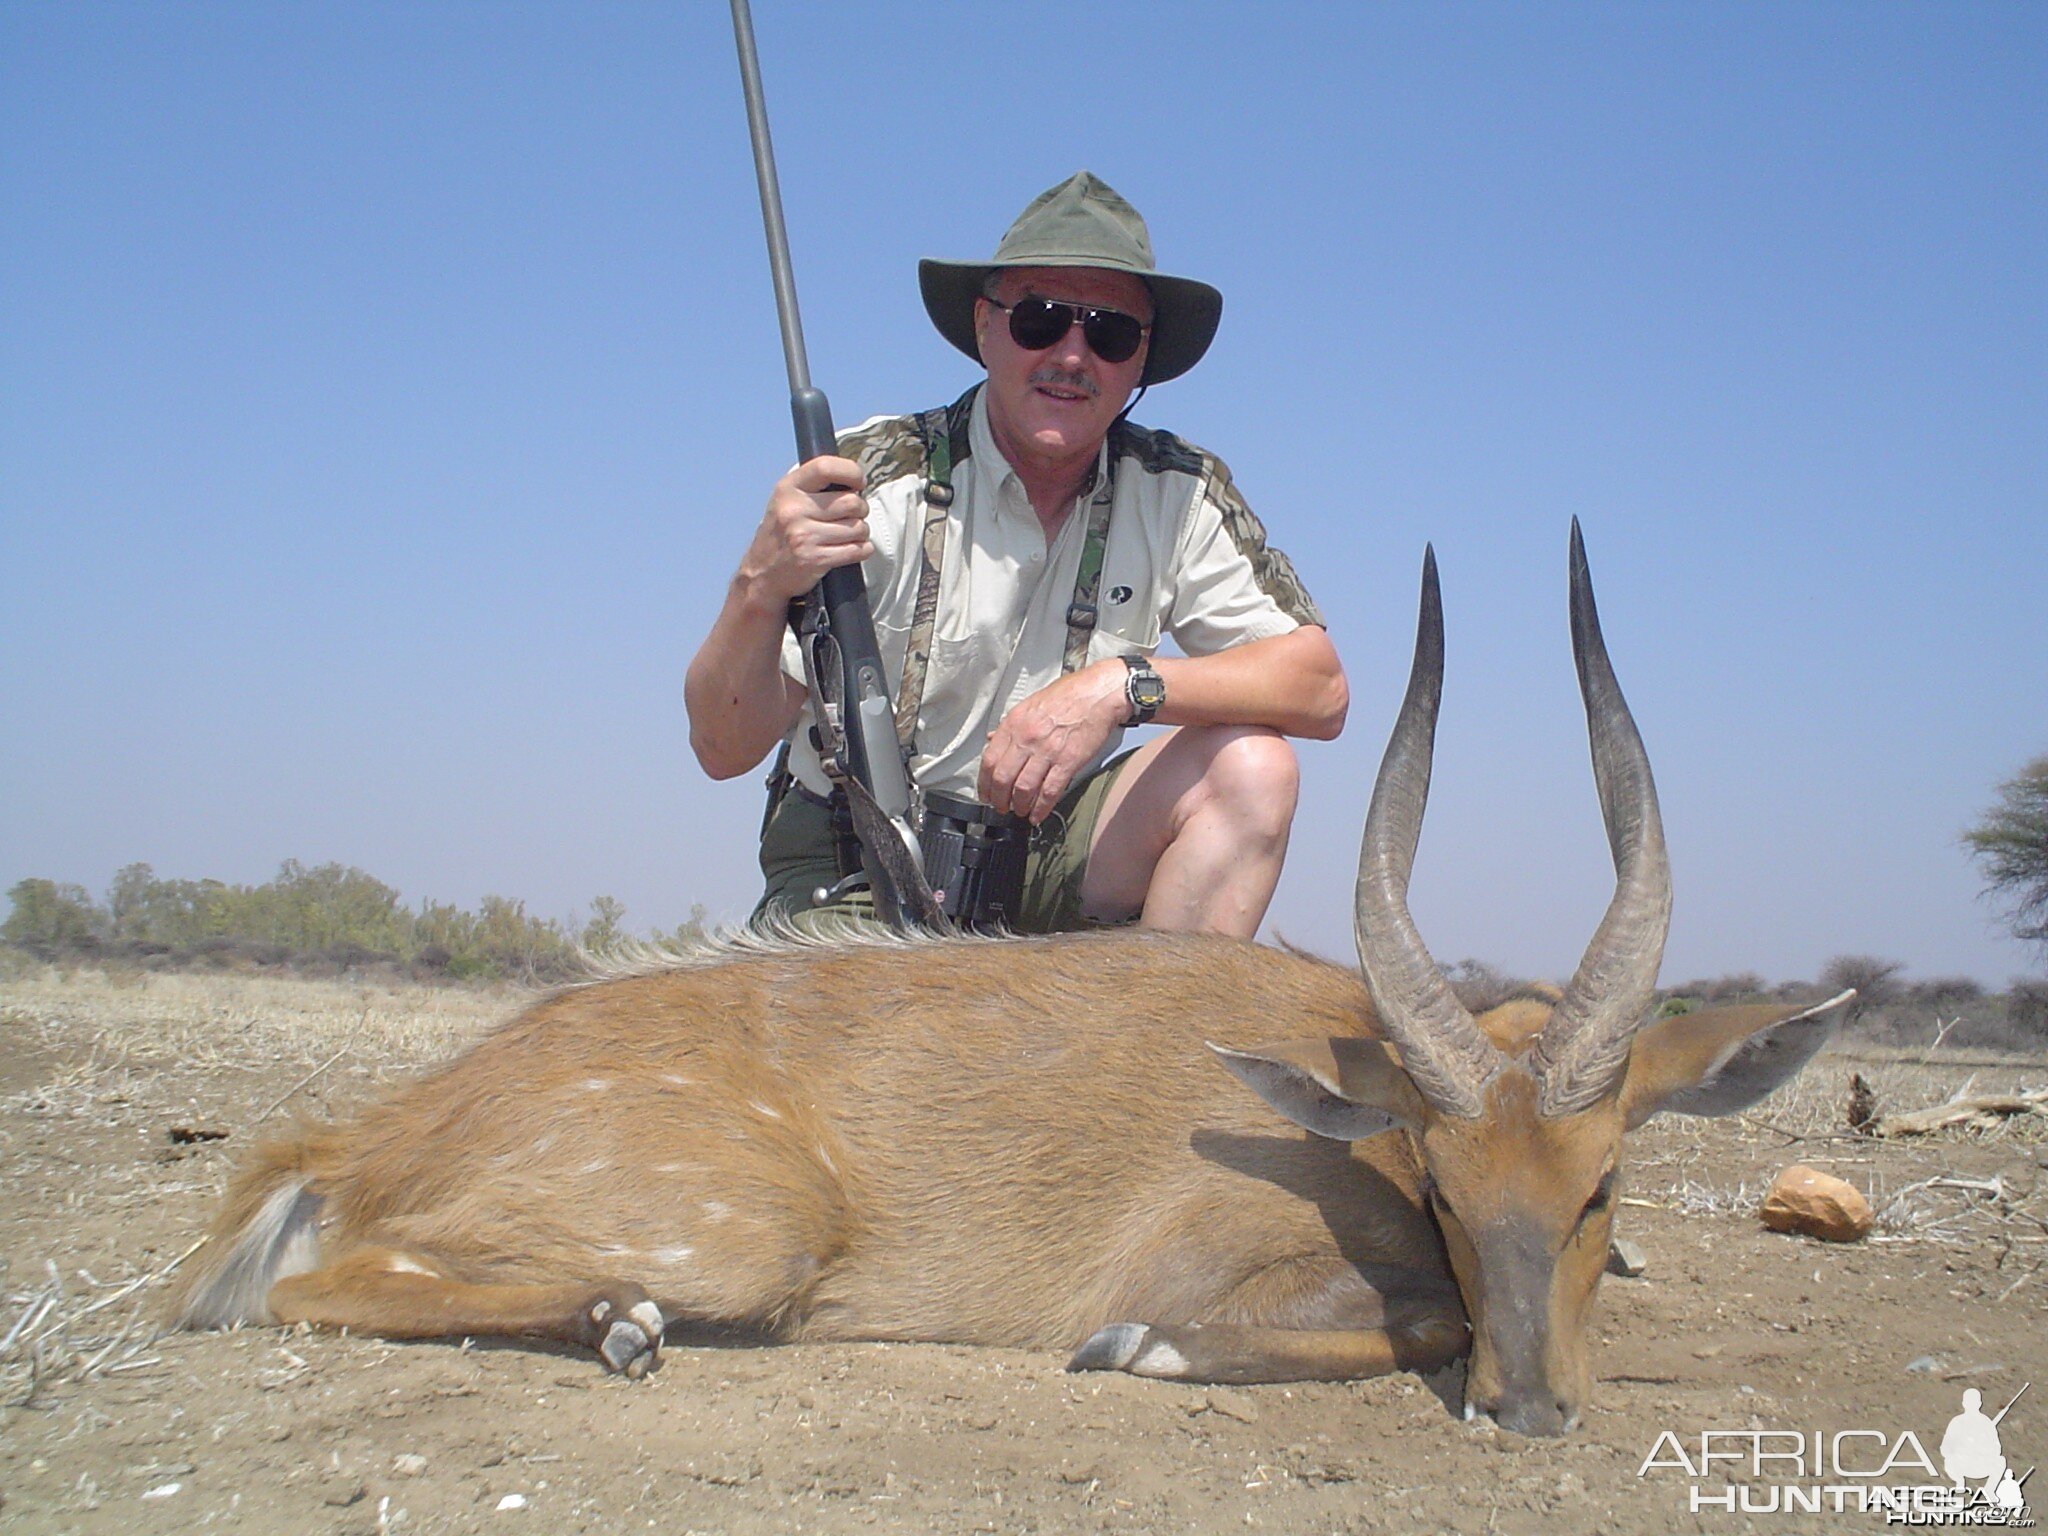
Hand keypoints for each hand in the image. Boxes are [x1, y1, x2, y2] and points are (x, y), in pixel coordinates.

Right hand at [739, 456, 870, 605]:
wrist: (762, 572)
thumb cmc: (781, 532)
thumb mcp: (786, 499)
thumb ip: (813, 484)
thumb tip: (853, 478)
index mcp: (788, 488)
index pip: (826, 467)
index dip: (851, 472)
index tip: (858, 482)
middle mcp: (794, 510)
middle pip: (851, 501)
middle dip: (861, 509)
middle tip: (852, 515)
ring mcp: (804, 536)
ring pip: (858, 527)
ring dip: (861, 532)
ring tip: (848, 534)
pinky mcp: (815, 559)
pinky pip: (857, 550)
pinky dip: (862, 549)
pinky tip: (852, 548)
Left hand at [979, 661, 1129, 823]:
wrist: (1098, 694)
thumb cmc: (1068, 696)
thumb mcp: (1030, 704)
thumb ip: (1010, 725)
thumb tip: (992, 738)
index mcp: (1014, 724)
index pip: (989, 760)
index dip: (984, 783)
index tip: (986, 793)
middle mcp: (1027, 738)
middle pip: (1003, 778)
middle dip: (999, 799)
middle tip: (1001, 807)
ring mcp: (1047, 751)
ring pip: (1024, 789)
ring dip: (1019, 806)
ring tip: (1020, 812)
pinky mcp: (1068, 762)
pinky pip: (1050, 791)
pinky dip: (1041, 808)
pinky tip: (1037, 815)